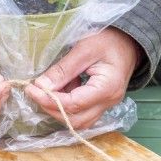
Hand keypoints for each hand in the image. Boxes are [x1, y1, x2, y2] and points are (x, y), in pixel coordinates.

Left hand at [24, 27, 141, 129]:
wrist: (129, 40)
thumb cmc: (109, 40)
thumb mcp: (84, 49)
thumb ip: (63, 69)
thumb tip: (41, 86)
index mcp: (107, 88)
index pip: (74, 104)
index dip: (49, 100)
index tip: (31, 88)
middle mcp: (109, 102)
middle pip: (76, 120)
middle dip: (51, 108)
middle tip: (34, 92)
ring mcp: (107, 105)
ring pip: (79, 120)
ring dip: (58, 109)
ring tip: (46, 90)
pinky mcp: (102, 102)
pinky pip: (82, 112)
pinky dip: (67, 105)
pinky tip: (61, 88)